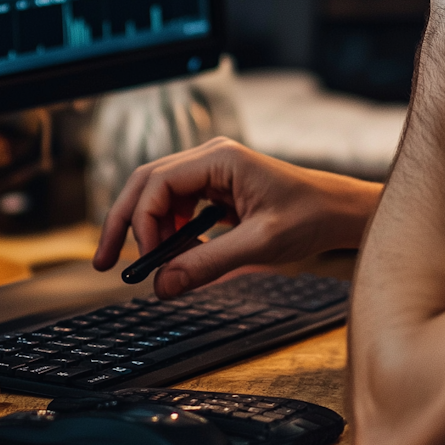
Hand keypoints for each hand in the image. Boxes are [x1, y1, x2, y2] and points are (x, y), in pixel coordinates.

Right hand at [91, 137, 381, 297]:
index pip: (157, 183)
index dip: (142, 222)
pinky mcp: (217, 188)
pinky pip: (178, 206)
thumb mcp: (259, 245)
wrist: (340, 212)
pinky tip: (179, 256)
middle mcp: (210, 158)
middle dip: (124, 222)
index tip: (145, 261)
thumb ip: (208, 264)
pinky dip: (169, 232)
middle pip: (146, 184)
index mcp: (219, 158)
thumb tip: (162, 285)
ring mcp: (212, 171)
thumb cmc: (310, 217)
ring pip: (158, 195)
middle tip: (105, 263)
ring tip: (152, 266)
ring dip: (148, 230)